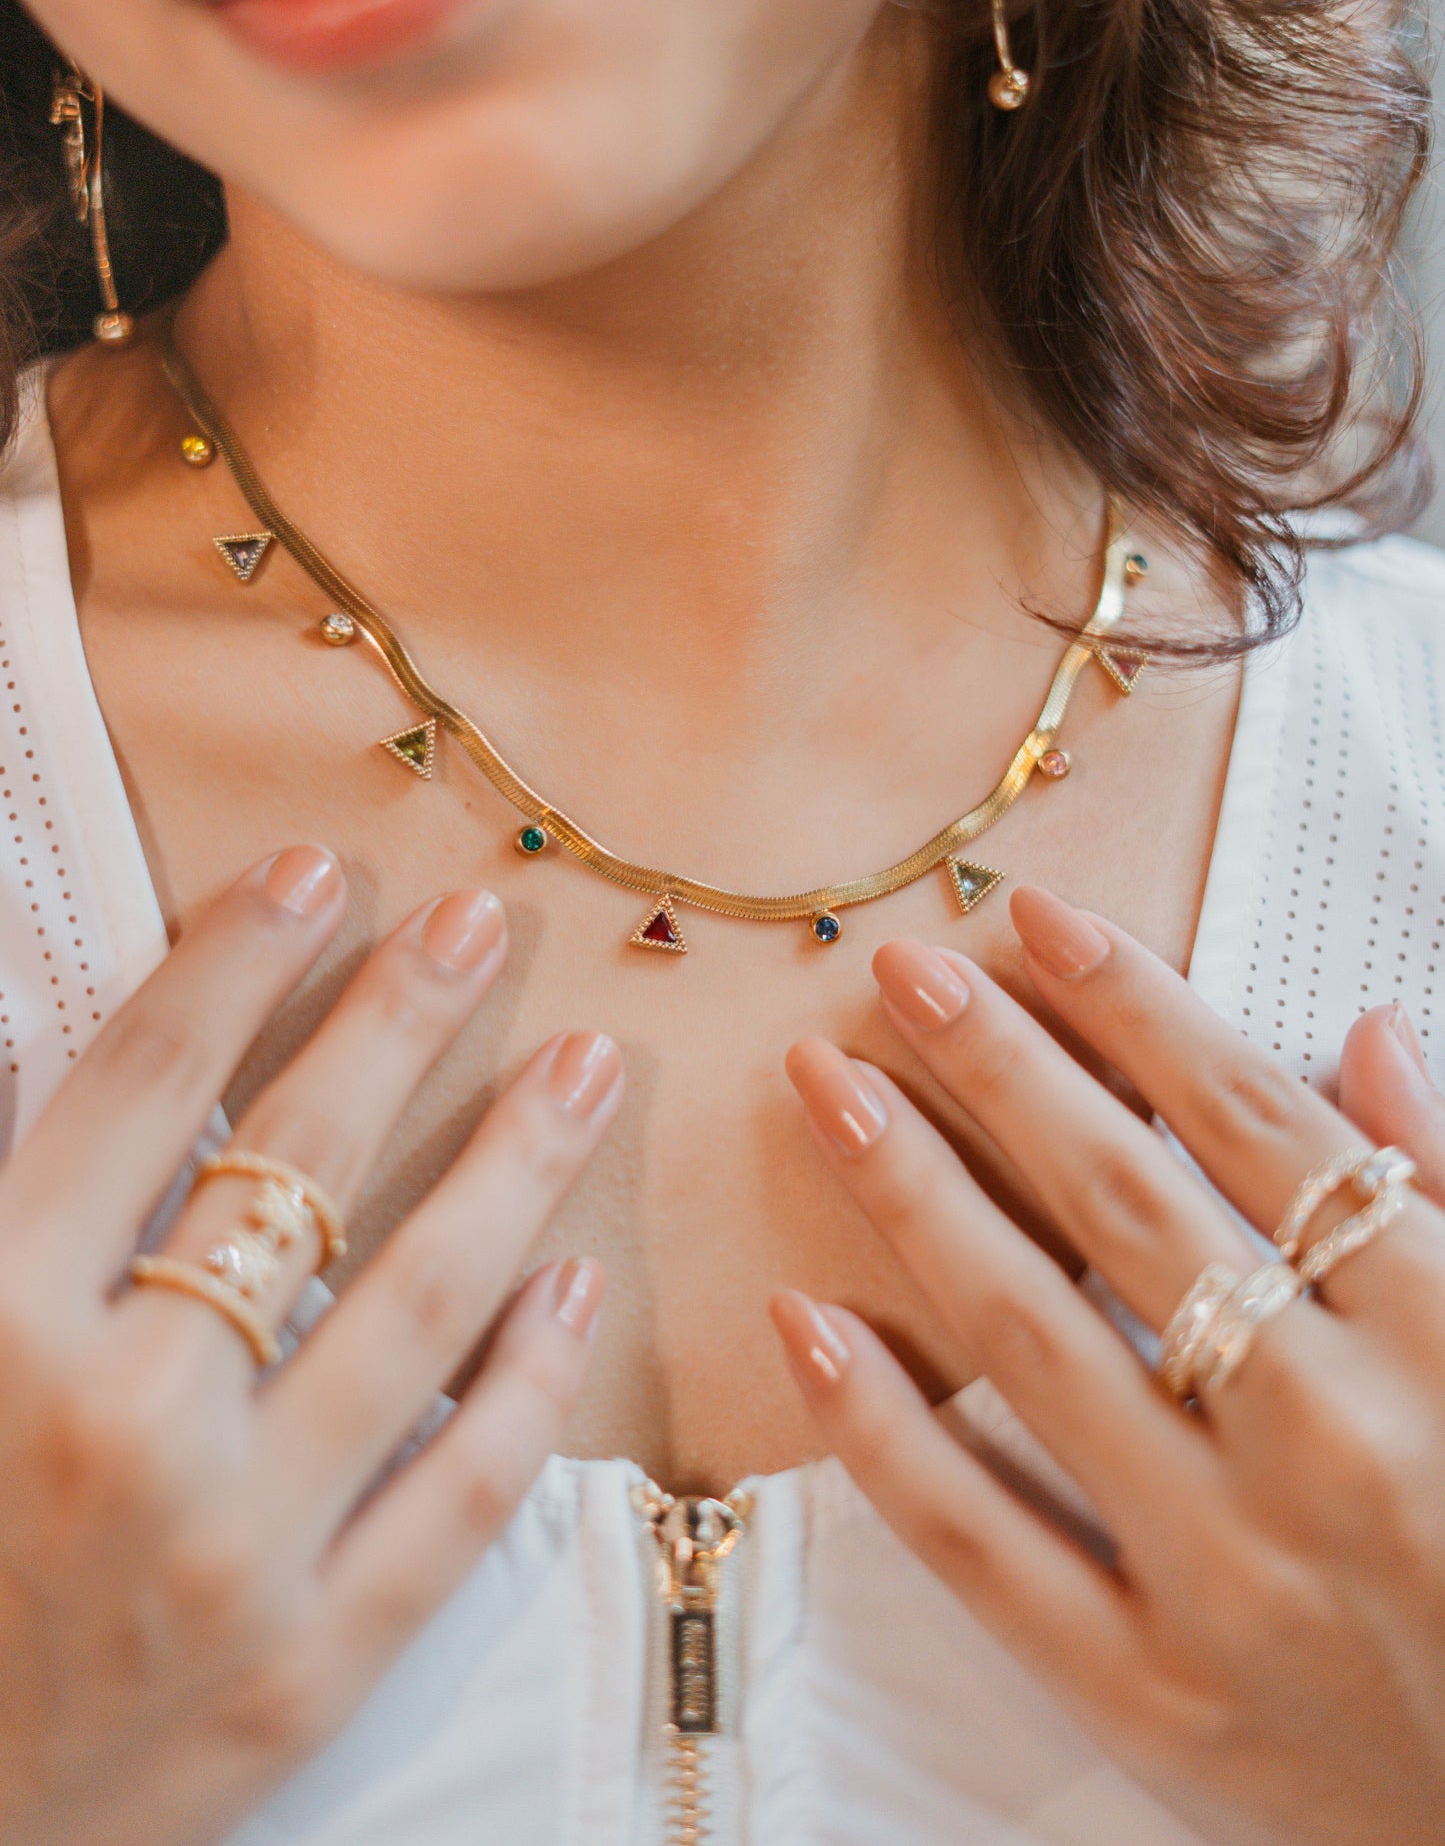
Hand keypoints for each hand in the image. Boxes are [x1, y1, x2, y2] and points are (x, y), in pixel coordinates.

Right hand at [0, 846, 620, 1845]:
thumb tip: (34, 1036)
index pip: (142, 1085)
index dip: (237, 960)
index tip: (317, 874)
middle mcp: (120, 1419)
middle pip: (296, 1167)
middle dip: (396, 1022)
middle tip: (480, 922)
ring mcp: (230, 1551)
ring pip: (412, 1310)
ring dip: (510, 1168)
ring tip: (585, 1065)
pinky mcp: (309, 1666)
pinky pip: (454, 1498)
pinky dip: (526, 1383)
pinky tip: (577, 1281)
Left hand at [774, 889, 1444, 1845]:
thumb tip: (1368, 1034)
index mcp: (1436, 1334)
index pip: (1253, 1121)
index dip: (1135, 1005)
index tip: (1037, 920)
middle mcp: (1325, 1434)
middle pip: (1124, 1200)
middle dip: (1001, 1064)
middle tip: (900, 965)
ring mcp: (1228, 1571)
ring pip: (1031, 1338)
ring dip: (914, 1192)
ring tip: (828, 1083)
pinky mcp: (1152, 1697)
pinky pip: (983, 1541)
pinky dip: (882, 1428)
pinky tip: (807, 1318)